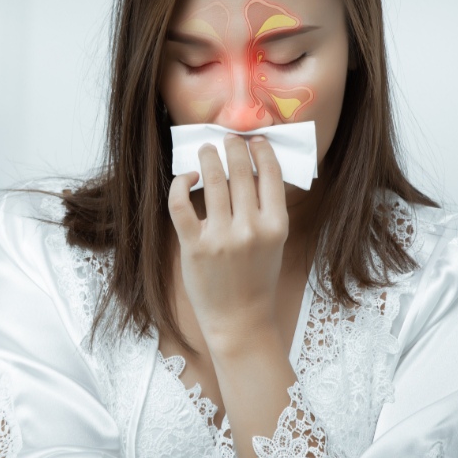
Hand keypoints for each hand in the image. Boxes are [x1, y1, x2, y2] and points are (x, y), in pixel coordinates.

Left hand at [168, 133, 288, 351]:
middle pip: (240, 172)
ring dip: (208, 158)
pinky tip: (186, 178)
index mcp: (276, 226)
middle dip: (233, 147)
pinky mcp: (194, 246)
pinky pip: (181, 204)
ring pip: (212, 181)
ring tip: (205, 149)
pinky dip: (181, 184)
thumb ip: (268, 210)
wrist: (240, 320)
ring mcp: (221, 237)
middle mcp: (250, 229)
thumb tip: (255, 172)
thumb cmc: (257, 279)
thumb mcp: (275, 243)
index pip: (270, 175)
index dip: (261, 152)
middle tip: (228, 138)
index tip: (254, 140)